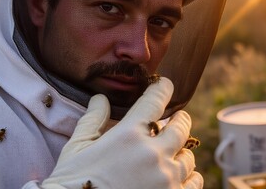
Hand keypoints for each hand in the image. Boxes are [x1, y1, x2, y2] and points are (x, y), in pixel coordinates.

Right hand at [41, 77, 202, 188]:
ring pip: (188, 156)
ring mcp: (165, 178)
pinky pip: (194, 181)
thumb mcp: (76, 148)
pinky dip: (190, 175)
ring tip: (174, 151)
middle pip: (181, 126)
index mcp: (128, 135)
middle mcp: (152, 153)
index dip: (163, 88)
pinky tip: (182, 174)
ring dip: (181, 150)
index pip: (155, 101)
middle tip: (177, 119)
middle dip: (180, 119)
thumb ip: (92, 119)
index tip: (166, 86)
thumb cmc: (72, 183)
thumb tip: (100, 98)